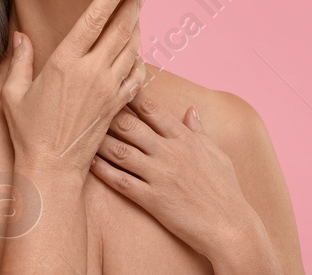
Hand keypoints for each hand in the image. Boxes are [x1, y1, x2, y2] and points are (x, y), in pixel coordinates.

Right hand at [2, 0, 147, 172]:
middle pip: (121, 28)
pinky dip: (140, 59)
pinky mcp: (118, 104)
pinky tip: (138, 51)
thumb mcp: (13, 93)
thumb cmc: (28, 131)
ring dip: (138, 29)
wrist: (53, 167)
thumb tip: (20, 35)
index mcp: (65, 63)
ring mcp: (109, 88)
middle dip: (134, 5)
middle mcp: (92, 71)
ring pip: (133, 49)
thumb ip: (19, 60)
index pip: (94, 18)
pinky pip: (137, 75)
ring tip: (139, 13)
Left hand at [89, 91, 272, 262]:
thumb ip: (200, 131)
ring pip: (121, 151)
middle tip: (89, 106)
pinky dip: (103, 171)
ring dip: (99, 141)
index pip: (153, 111)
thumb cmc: (225, 190)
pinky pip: (121, 181)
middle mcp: (171, 153)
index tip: (117, 87)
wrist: (229, 225)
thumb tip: (191, 109)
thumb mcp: (217, 154)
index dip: (132, 96)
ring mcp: (160, 175)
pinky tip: (89, 163)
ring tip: (81, 133)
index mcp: (186, 139)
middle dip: (108, 114)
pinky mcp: (152, 198)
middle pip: (131, 126)